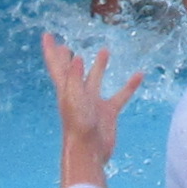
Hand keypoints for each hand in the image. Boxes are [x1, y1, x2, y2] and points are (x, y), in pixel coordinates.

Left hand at [43, 33, 143, 187]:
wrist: (89, 153)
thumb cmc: (78, 127)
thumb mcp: (74, 99)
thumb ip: (74, 78)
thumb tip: (75, 57)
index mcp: (66, 89)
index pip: (56, 65)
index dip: (51, 50)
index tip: (47, 35)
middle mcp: (77, 94)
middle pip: (70, 71)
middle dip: (66, 58)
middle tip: (64, 46)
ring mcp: (92, 103)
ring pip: (95, 80)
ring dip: (98, 66)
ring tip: (104, 50)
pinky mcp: (107, 112)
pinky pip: (120, 95)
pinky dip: (129, 85)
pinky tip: (139, 75)